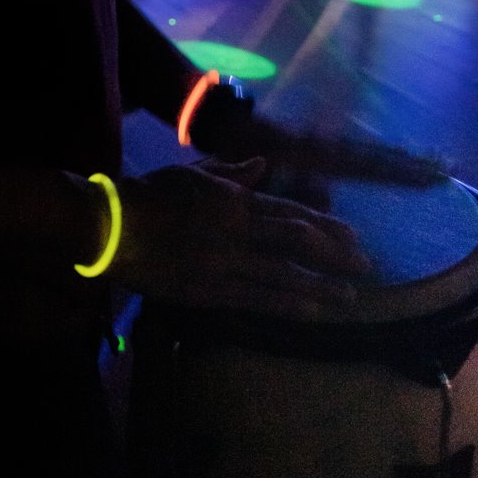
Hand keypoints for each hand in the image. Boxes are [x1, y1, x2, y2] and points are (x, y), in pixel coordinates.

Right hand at [112, 158, 369, 317]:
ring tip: (350, 296)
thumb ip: (231, 173)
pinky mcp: (209, 289)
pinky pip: (256, 298)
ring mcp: (224, 261)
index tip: (352, 236)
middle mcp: (235, 228)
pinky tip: (313, 311)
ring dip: (320, 285)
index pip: (289, 211)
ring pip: (282, 274)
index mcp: (233, 199)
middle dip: (334, 254)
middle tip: (364, 265)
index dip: (324, 226)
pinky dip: (288, 304)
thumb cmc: (152, 195)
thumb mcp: (192, 174)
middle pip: (295, 242)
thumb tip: (263, 166)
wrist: (113, 226)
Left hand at [192, 87, 443, 186]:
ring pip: (373, 151)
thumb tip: (327, 202)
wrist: (229, 125)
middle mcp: (329, 146)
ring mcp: (327, 143)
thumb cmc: (242, 154)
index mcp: (319, 154)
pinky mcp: (322, 145)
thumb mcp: (264, 175)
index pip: (368, 166)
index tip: (432, 176)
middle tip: (448, 167)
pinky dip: (382, 157)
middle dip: (413, 162)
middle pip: (379, 155)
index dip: (399, 172)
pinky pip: (359, 152)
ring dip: (403, 158)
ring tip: (437, 163)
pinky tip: (400, 162)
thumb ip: (292, 188)